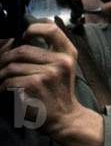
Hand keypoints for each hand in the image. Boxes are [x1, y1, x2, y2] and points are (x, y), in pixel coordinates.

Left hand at [0, 21, 103, 145]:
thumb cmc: (60, 92)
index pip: (52, 29)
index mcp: (68, 53)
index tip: (23, 34)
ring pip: (13, 66)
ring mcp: (48, 73)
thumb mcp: (64, 67)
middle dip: (6, 58)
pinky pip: (10, 80)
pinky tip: (7, 91)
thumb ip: (52, 51)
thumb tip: (26, 36)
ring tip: (3, 81)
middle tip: (2, 65)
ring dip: (2, 75)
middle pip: (22, 49)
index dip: (33, 28)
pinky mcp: (34, 86)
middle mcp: (60, 61)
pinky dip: (3, 87)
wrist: (65, 117)